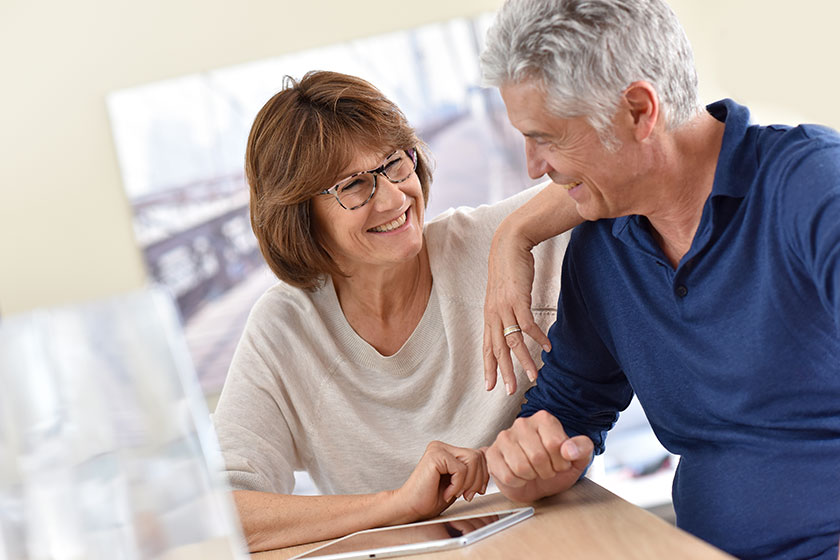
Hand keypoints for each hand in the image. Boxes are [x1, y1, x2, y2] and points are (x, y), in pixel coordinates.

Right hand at [392, 441, 488, 521]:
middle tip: (466, 495)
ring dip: (468, 483)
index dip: (483, 474)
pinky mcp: (435, 455)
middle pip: (478, 456)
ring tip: (456, 493)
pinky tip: (447, 493)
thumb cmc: (431, 498)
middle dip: (478, 480)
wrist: (410, 508)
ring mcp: (438, 448)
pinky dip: (457, 485)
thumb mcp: (458, 483)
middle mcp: (442, 446)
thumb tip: (486, 452)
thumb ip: (471, 469)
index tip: (476, 491)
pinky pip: (460, 469)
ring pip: (472, 460)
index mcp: (448, 451)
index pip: (479, 454)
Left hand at [483, 220, 549, 394]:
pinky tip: (547, 347)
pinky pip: (528, 324)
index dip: (489, 366)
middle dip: (503, 372)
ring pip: (513, 341)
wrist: (509, 244)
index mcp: (489, 315)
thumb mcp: (502, 294)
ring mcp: (505, 307)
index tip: (490, 385)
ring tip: (533, 376)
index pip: (487, 346)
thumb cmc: (508, 269)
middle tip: (508, 391)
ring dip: (524, 360)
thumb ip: (505, 311)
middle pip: (498, 349)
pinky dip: (538, 337)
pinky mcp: (517, 299)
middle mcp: (494, 314)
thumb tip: (513, 324)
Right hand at [485, 411, 592, 502]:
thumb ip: (582, 448)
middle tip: (546, 470)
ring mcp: (504, 437)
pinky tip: (519, 476)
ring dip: (531, 477)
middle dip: (546, 471)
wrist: (538, 482)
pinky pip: (507, 475)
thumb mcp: (578, 459)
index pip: (554, 444)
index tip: (560, 463)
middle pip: (537, 456)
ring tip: (533, 472)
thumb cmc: (556, 467)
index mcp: (544, 419)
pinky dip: (517, 483)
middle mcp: (522, 423)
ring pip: (521, 467)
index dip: (561, 462)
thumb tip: (569, 450)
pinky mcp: (492, 453)